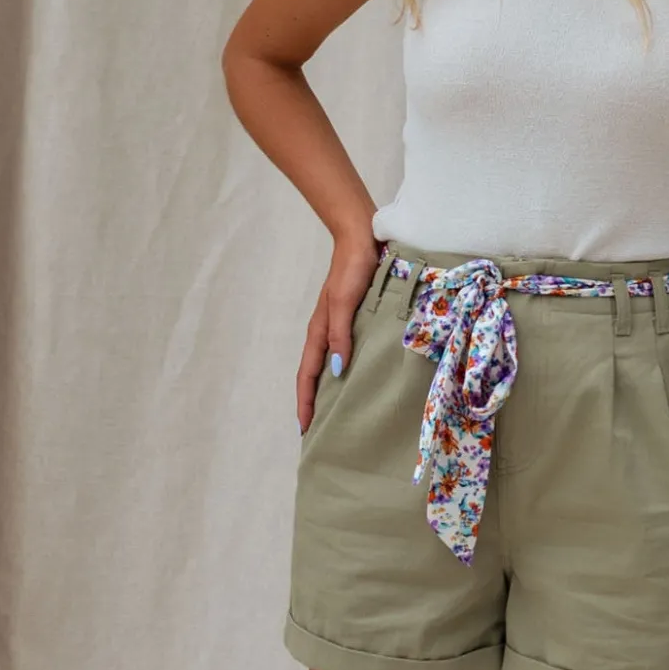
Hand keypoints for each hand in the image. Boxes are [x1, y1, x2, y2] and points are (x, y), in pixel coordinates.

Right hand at [298, 234, 383, 432]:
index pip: (307, 375)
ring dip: (329, 389)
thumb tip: (336, 370)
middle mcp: (326, 333)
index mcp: (319, 331)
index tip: (305, 430)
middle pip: (315, 375)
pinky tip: (356, 379)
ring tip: (335, 413)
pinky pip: (345, 353)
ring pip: (329, 365)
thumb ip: (340, 335)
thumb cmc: (353, 269)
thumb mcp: (344, 303)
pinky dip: (345, 371)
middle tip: (317, 431)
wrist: (363, 239)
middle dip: (313, 403)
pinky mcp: (355, 319)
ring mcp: (340, 326)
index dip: (305, 403)